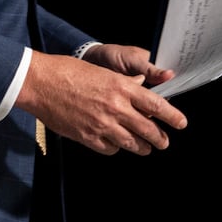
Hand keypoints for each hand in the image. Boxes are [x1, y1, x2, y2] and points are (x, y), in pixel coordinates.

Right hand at [16, 45, 187, 155]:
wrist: (41, 83)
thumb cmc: (68, 72)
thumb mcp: (102, 72)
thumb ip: (123, 83)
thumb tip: (139, 86)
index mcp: (122, 87)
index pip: (157, 106)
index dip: (172, 117)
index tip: (181, 123)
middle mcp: (116, 107)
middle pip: (148, 129)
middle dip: (160, 139)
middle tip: (164, 142)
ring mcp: (102, 125)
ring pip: (132, 144)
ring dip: (141, 147)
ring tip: (144, 148)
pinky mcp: (88, 137)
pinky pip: (110, 149)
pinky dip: (116, 148)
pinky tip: (115, 144)